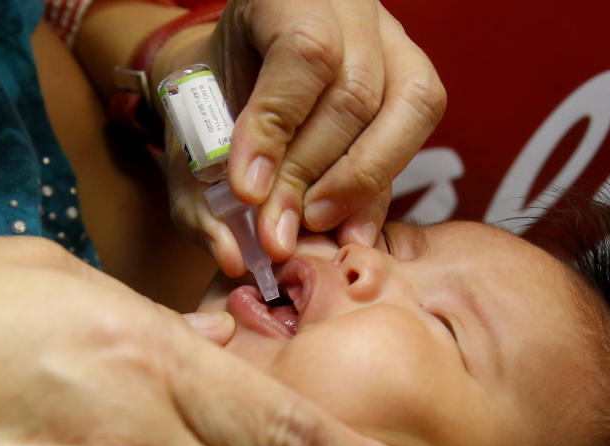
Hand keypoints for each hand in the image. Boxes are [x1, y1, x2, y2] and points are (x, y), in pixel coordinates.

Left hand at [157, 0, 445, 276]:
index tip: (246, 191)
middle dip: (312, 173)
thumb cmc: (212, 107)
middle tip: (278, 230)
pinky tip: (351, 225)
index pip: (303, 54)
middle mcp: (349, 7)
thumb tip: (233, 256)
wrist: (235, 78)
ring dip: (359, 181)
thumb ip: (200, 198)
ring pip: (407, 104)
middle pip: (356, 91)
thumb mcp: (190, 143)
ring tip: (314, 224)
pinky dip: (383, 184)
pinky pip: (419, 126)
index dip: (277, 127)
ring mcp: (391, 37)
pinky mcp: (413, 74)